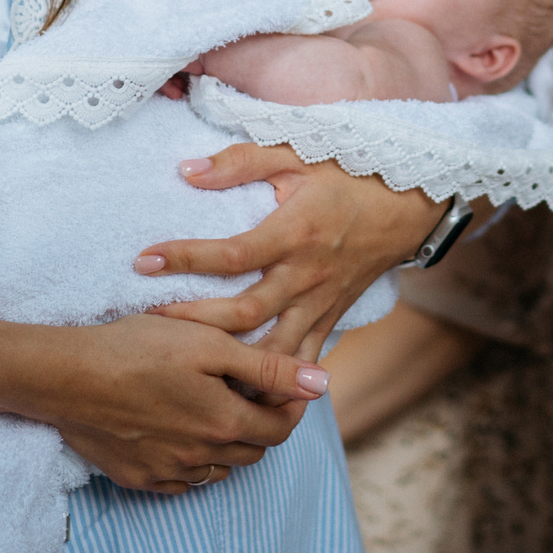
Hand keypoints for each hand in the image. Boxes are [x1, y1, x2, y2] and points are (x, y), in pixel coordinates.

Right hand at [2, 311, 325, 492]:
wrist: (67, 376)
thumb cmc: (138, 348)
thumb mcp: (210, 344)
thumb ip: (268, 367)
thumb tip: (320, 384)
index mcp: (224, 423)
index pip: (280, 428)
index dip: (291, 405)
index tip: (285, 384)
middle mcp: (201, 456)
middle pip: (253, 449)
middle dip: (262, 422)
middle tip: (251, 390)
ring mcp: (168, 472)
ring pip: (219, 467)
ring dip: (229, 442)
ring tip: (216, 406)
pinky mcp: (139, 477)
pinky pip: (182, 480)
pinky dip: (194, 460)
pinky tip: (182, 430)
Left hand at [137, 145, 439, 361]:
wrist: (409, 205)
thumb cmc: (349, 175)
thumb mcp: (298, 153)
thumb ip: (242, 162)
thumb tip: (187, 171)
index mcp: (297, 232)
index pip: (234, 254)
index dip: (186, 259)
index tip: (143, 262)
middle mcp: (307, 275)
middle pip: (244, 313)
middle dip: (192, 321)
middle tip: (146, 321)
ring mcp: (320, 304)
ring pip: (273, 351)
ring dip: (231, 367)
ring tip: (184, 373)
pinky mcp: (330, 320)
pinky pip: (302, 363)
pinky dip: (275, 385)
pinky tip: (240, 398)